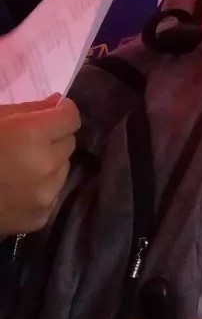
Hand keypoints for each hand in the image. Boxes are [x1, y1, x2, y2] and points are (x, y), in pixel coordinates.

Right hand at [0, 97, 79, 235]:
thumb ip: (27, 109)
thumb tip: (56, 103)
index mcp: (31, 136)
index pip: (70, 118)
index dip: (62, 112)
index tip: (54, 111)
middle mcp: (47, 165)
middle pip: (68, 144)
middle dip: (53, 138)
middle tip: (27, 141)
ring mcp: (46, 194)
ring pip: (62, 170)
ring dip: (48, 164)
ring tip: (17, 167)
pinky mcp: (41, 216)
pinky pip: (51, 194)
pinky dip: (39, 188)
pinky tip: (13, 188)